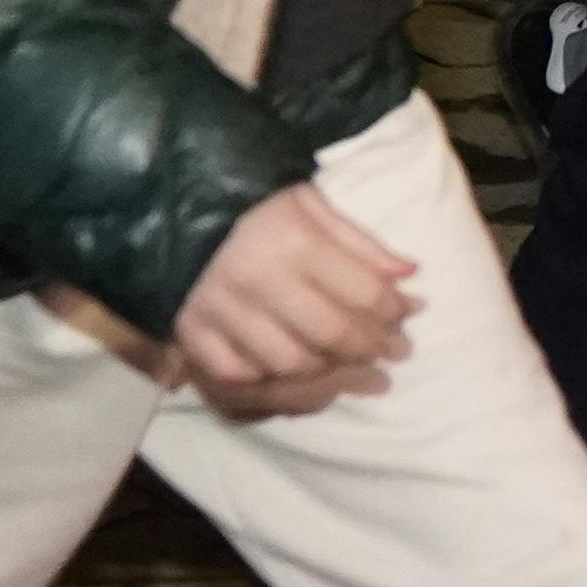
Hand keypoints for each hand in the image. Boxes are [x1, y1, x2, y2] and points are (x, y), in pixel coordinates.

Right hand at [165, 184, 417, 414]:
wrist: (176, 211)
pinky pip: (239, 375)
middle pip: (331, 333)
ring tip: (351, 365)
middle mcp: (258, 280)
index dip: (394, 310)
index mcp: (295, 243)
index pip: (363, 292)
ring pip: (289, 363)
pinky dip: (269, 380)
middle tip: (393, 352)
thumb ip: (361, 243)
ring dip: (328, 371)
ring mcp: (221, 311)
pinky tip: (294, 372)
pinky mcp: (192, 332)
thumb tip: (410, 275)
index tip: (409, 315)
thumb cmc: (257, 206)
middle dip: (371, 347)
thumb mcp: (313, 206)